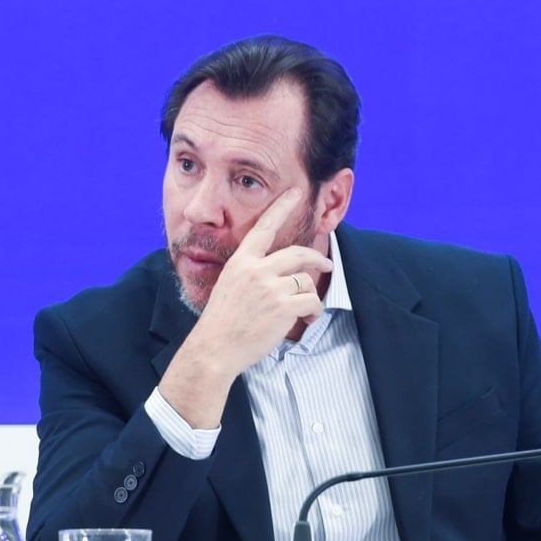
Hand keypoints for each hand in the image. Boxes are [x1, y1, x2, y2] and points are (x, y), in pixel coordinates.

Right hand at [160, 188, 332, 427]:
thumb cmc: (220, 324)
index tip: (295, 191)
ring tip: (307, 311)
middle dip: (316, 258)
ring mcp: (270, 288)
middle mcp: (256, 270)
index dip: (281, 207)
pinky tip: (307, 320)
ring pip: (306, 281)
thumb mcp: (228, 287)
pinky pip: (312, 301)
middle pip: (297, 253)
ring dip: (312, 296)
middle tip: (326, 264)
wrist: (214, 349)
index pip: (264, 227)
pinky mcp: (283, 307)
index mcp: (241, 262)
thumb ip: (250, 275)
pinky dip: (314, 312)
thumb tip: (274, 274)